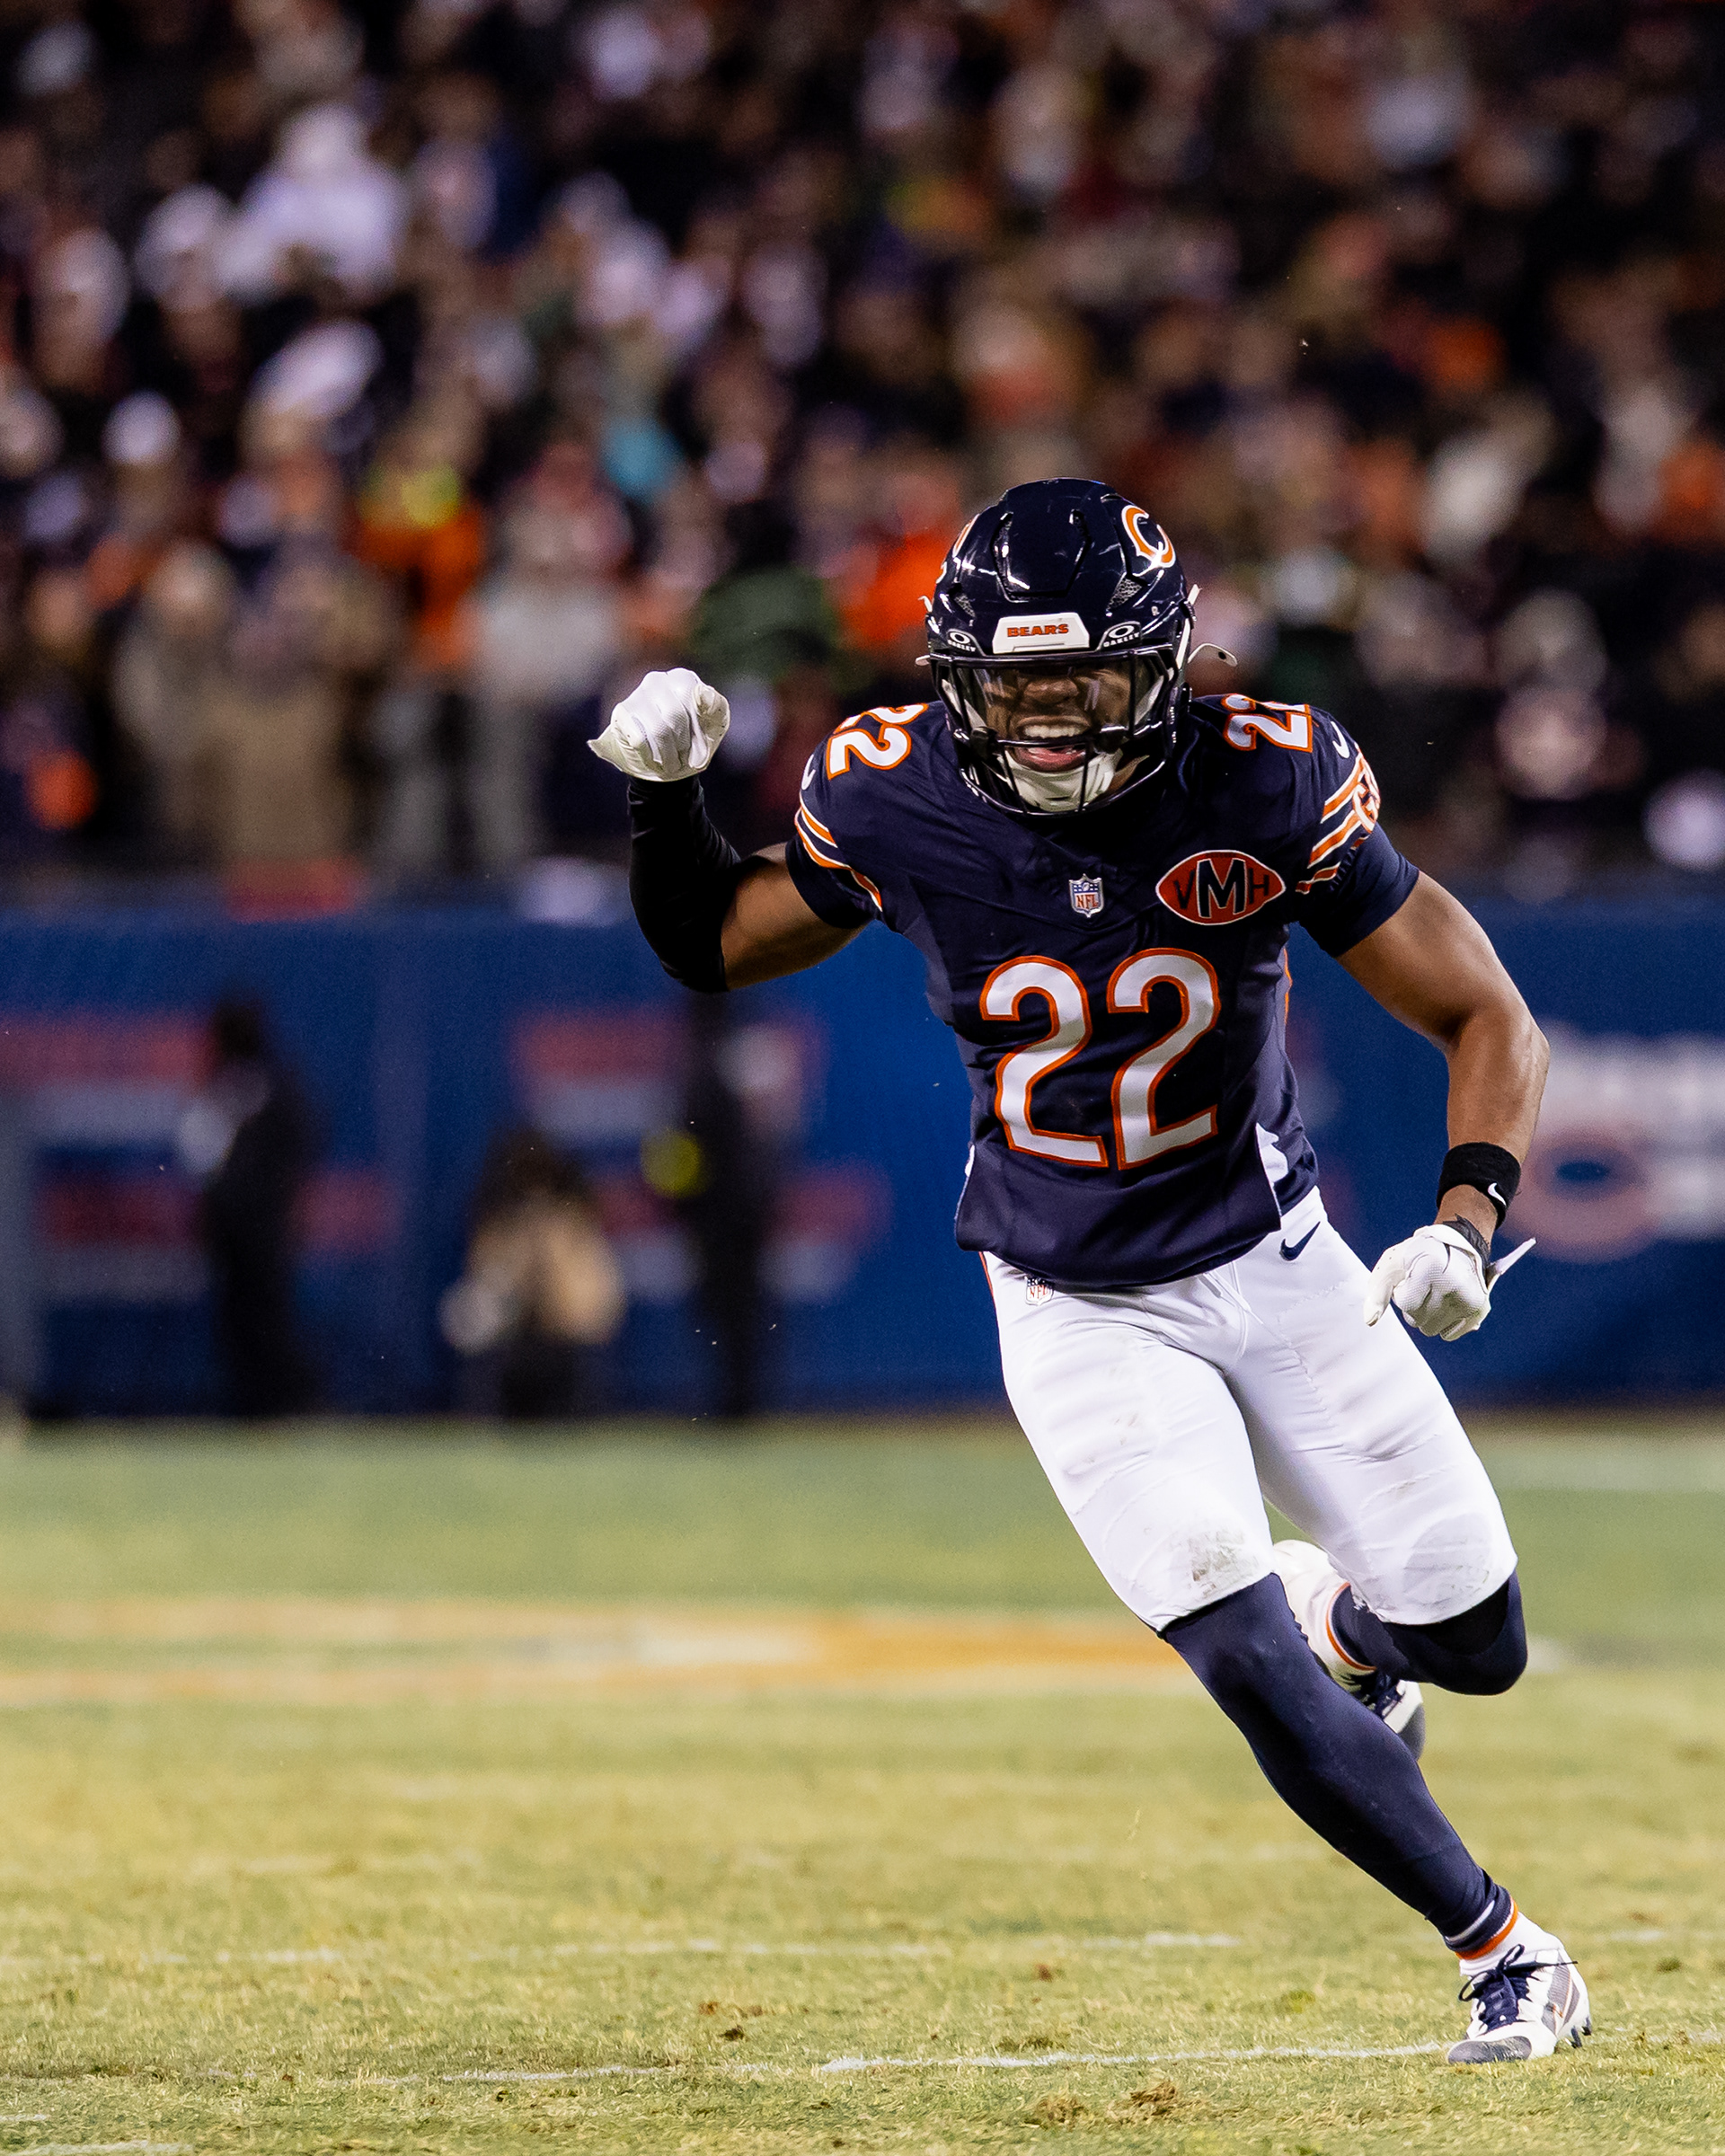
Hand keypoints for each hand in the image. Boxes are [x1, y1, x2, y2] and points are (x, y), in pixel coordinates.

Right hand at [589, 668, 729, 781]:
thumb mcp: (714, 725)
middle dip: (683, 744)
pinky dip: (651, 757)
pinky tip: (653, 759)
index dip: (700, 729)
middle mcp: (657, 680)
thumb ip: (716, 707)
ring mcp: (636, 695)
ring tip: (671, 761)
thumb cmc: (694, 739)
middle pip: (675, 716)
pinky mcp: (621, 714)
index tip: (701, 742)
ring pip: (658, 730)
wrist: (666, 763)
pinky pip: (640, 740)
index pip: (696, 700)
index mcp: (683, 679)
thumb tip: (701, 692)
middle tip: (684, 756)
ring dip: (668, 755)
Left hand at [1364, 1224, 1490, 1341]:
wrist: (1458, 1245)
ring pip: (1432, 1330)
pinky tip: (1447, 1303)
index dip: (1402, 1293)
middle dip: (1414, 1306)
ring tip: (1435, 1292)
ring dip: (1428, 1316)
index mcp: (1432, 1269)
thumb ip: (1377, 1292)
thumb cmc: (1419, 1255)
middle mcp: (1455, 1285)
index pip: (1407, 1304)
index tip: (1410, 1278)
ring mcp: (1469, 1299)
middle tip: (1424, 1285)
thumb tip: (1370, 1321)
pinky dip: (1443, 1323)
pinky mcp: (1479, 1310)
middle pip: (1418, 1321)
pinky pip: (1449, 1335)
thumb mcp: (1392, 1264)